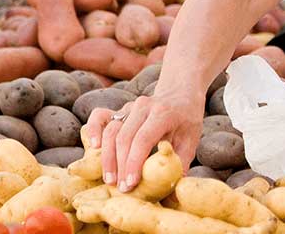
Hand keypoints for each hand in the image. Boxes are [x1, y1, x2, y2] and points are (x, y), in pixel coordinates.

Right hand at [86, 90, 204, 192]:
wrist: (181, 93)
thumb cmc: (187, 120)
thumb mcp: (191, 140)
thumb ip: (180, 162)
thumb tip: (174, 191)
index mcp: (163, 113)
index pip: (143, 139)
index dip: (134, 163)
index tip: (131, 183)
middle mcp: (144, 106)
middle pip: (124, 137)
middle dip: (121, 166)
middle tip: (121, 188)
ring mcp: (130, 106)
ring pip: (111, 131)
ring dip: (107, 157)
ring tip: (110, 179)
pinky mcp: (120, 108)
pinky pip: (100, 116)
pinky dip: (93, 130)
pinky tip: (94, 146)